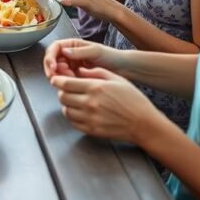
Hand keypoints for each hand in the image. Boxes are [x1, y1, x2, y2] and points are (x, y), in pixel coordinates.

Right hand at [43, 38, 124, 78]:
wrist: (123, 69)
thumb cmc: (112, 56)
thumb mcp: (96, 51)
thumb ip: (80, 51)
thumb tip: (64, 52)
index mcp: (72, 45)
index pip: (54, 48)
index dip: (50, 57)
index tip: (53, 67)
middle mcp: (70, 55)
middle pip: (53, 61)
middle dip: (54, 70)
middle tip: (59, 78)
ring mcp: (72, 66)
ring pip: (57, 72)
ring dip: (60, 78)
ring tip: (72, 80)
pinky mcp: (75, 77)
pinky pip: (66, 80)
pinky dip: (67, 83)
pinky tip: (75, 84)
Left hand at [50, 67, 165, 143]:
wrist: (143, 123)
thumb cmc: (133, 99)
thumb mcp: (117, 79)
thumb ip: (96, 72)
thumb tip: (79, 70)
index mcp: (95, 88)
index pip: (65, 83)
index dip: (57, 80)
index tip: (56, 80)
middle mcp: (90, 103)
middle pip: (62, 97)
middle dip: (62, 92)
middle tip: (67, 90)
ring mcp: (90, 118)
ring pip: (66, 110)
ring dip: (67, 104)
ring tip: (75, 101)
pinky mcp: (91, 130)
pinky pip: (73, 122)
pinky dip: (73, 116)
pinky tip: (80, 112)